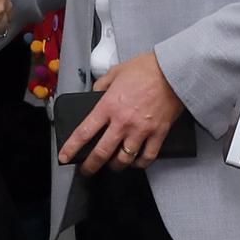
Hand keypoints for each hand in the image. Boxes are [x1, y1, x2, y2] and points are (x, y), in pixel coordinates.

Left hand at [61, 51, 185, 175]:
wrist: (175, 71)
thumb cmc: (145, 69)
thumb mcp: (115, 72)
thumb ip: (101, 85)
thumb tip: (94, 95)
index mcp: (108, 106)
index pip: (84, 132)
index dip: (71, 148)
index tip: (64, 157)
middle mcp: (122, 122)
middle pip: (102, 152)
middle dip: (91, 165)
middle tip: (86, 171)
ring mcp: (141, 130)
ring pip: (124, 158)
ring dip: (115, 166)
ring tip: (112, 166)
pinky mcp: (159, 133)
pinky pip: (148, 156)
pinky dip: (140, 164)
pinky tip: (135, 163)